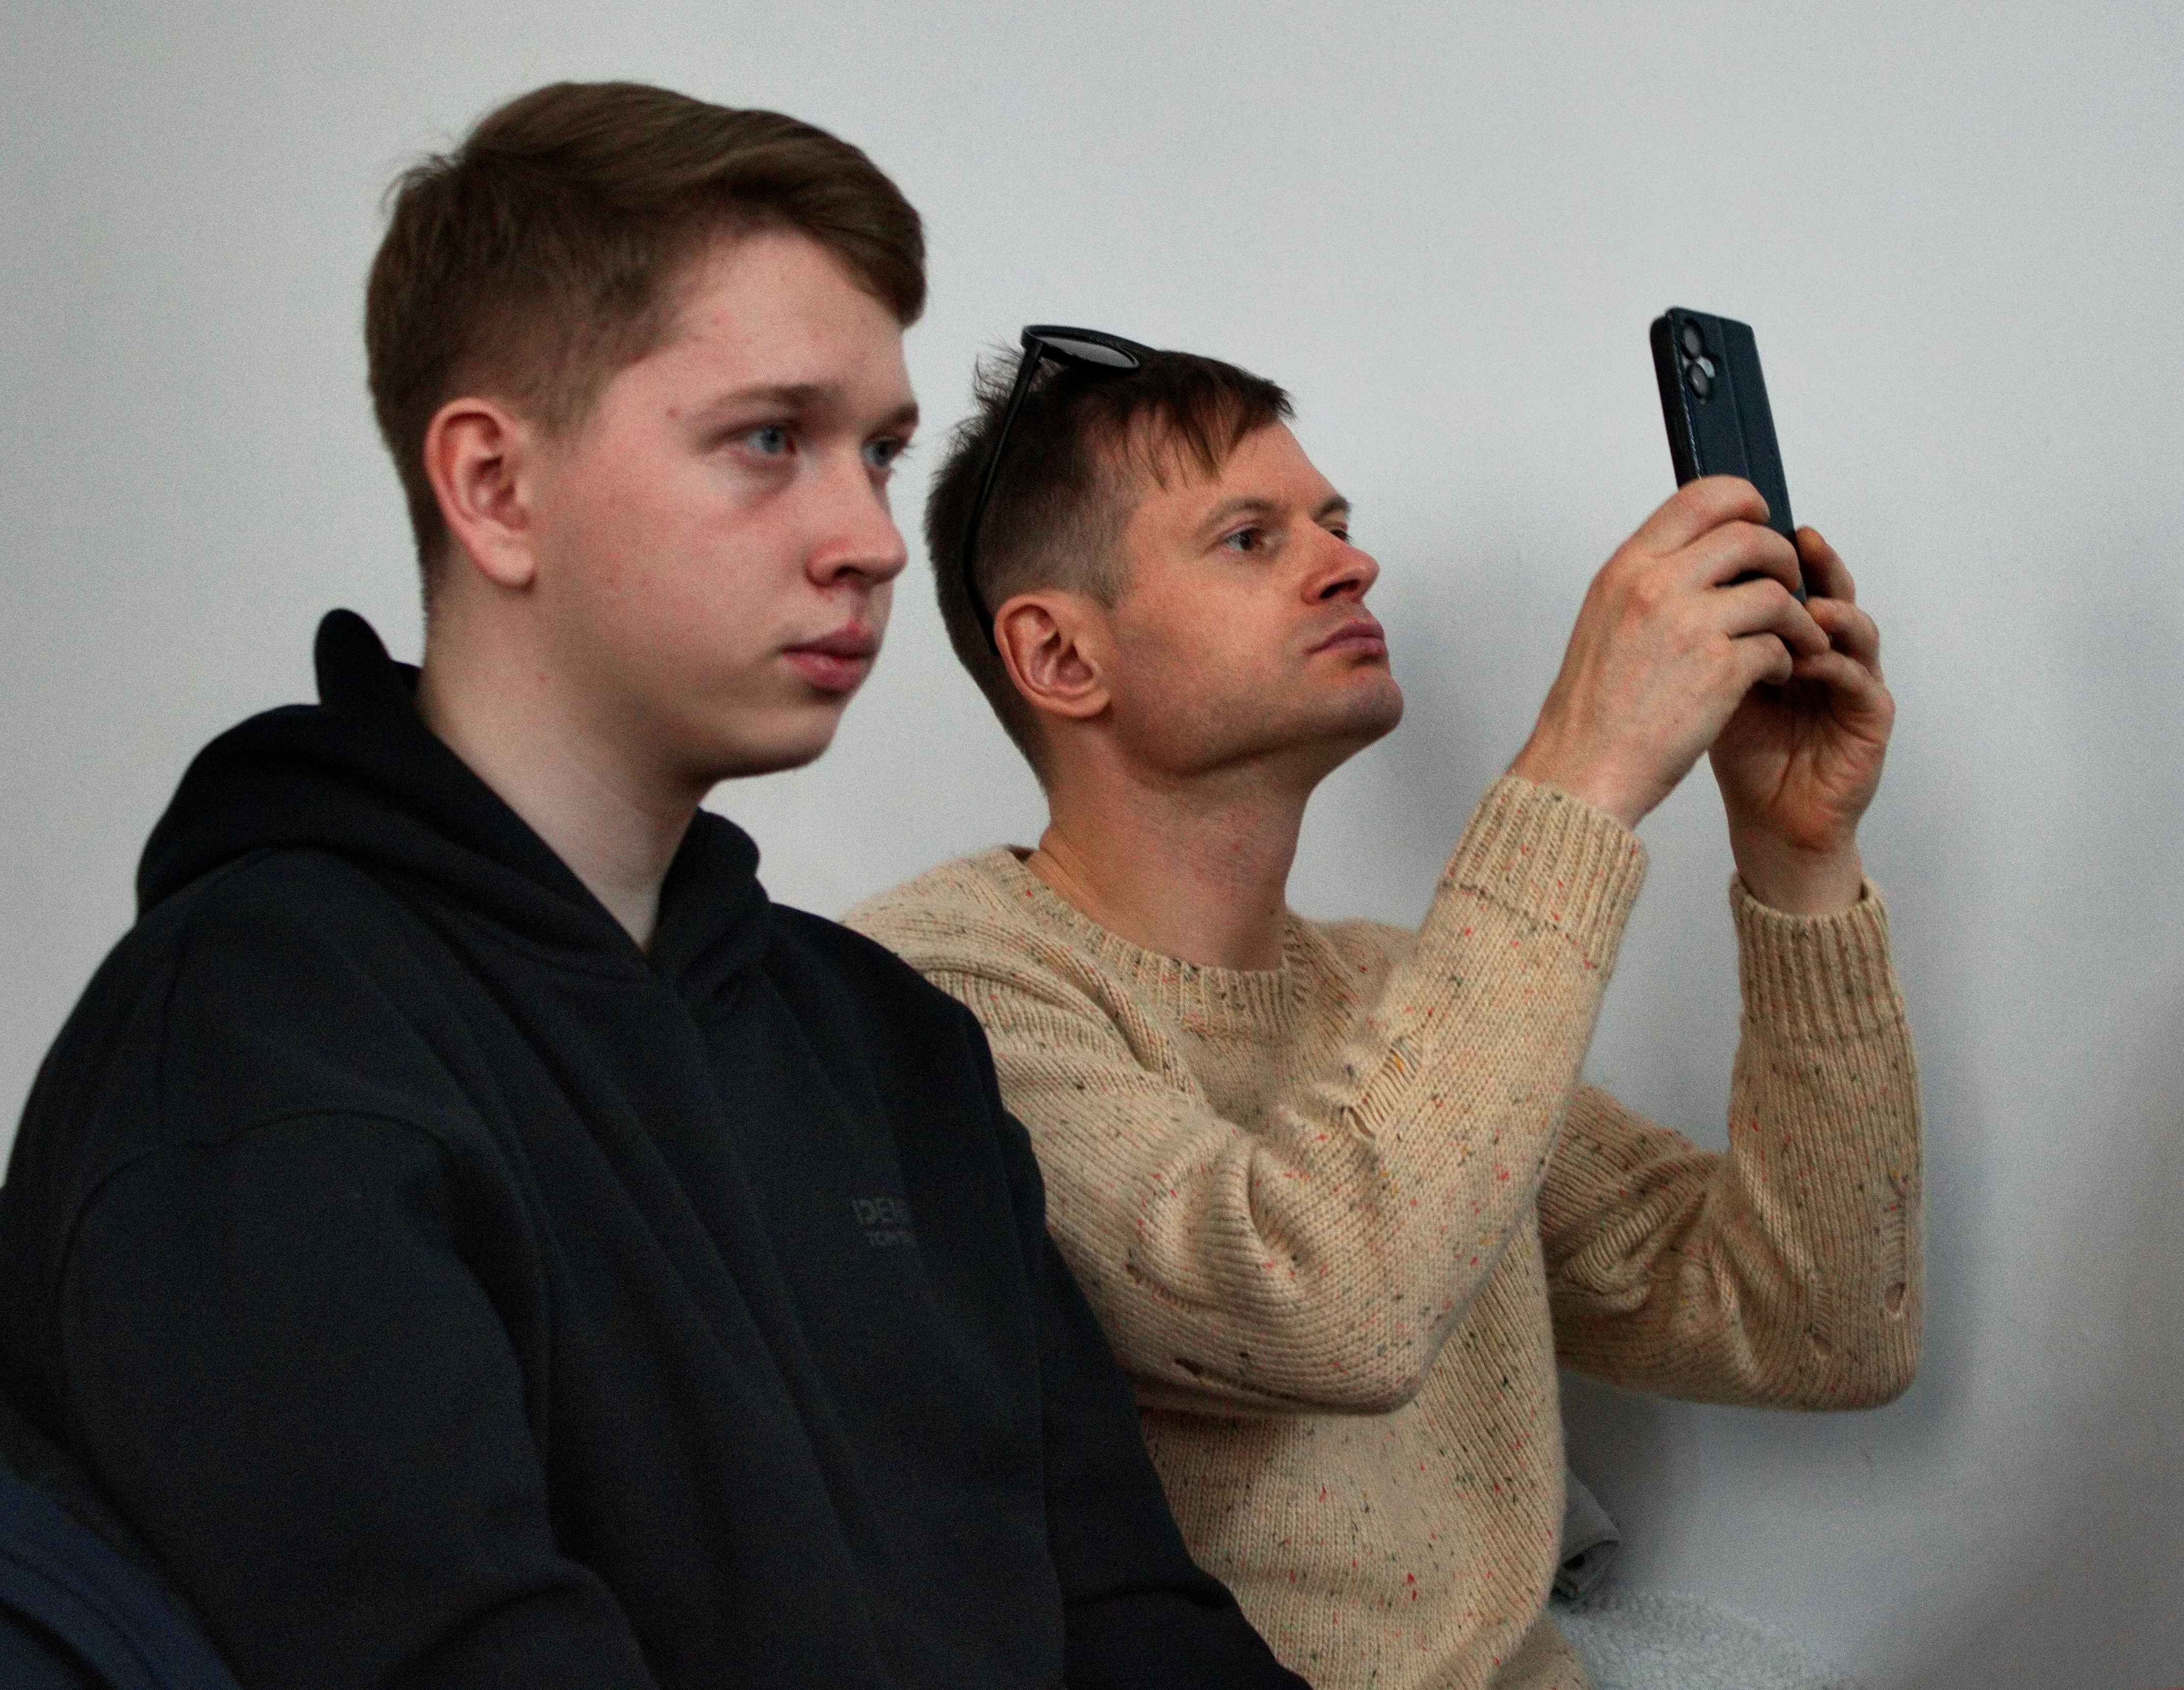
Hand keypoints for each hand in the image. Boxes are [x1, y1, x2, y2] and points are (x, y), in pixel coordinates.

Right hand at [1509, 478, 1825, 829]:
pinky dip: (1785, 659)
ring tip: (1795, 638)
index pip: (1700, 498)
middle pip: (1749, 536)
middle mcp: (1656, 586)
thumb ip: (1648, 581)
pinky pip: (1777, 645)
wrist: (1583, 769)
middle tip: (1788, 584)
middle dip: (1782, 559)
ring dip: (1797, 616)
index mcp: (1626, 569)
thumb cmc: (1593, 708)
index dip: (1744, 501)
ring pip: (1775, 592)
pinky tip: (1771, 675)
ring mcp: (1690, 626)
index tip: (1760, 520)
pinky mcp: (1720, 670)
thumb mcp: (1605, 620)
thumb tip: (1700, 555)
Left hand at [1709, 527, 1891, 913]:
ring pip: (1856, 629)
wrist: (1767, 818)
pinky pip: (1861, 681)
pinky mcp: (1870, 718)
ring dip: (1831, 612)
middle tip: (1799, 540)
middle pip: (1830, 590)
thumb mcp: (1711, 680)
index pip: (1791, 580)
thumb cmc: (1739, 749)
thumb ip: (1706, 634)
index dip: (1777, 553)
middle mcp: (1828, 650)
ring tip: (1805, 605)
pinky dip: (1838, 665)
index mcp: (1789, 636)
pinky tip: (1812, 660)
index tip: (1753, 527)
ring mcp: (1854, 680)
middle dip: (1817, 564)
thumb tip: (1673, 579)